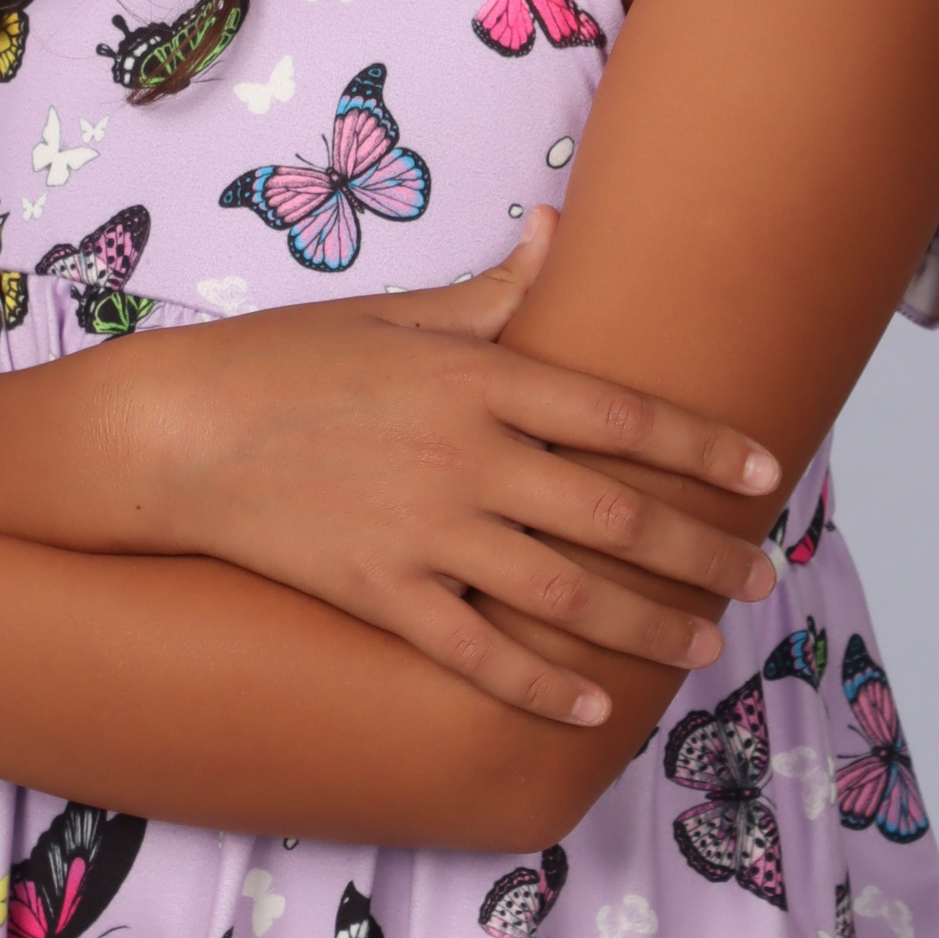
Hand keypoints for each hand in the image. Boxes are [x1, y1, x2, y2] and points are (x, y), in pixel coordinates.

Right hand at [117, 209, 779, 722]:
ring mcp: (424, 531)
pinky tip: (589, 710)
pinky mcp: (379, 593)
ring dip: (644, 626)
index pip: (619, 413)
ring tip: (702, 647)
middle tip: (758, 579)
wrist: (175, 429)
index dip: (701, 446)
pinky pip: (475, 653)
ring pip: (564, 593)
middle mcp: (467, 456)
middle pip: (614, 513)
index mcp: (478, 376)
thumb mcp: (393, 311)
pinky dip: (538, 687)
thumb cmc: (285, 358)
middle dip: (699, 551)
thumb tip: (555, 227)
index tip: (763, 473)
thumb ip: (491, 290)